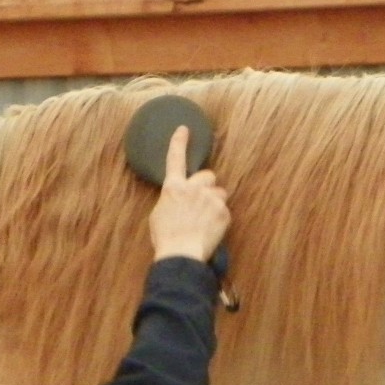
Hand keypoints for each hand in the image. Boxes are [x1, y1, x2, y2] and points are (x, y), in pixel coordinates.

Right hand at [149, 126, 230, 263]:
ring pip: (219, 193)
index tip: (184, 130)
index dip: (179, 142)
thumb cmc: (166, 238)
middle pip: (208, 176)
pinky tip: (211, 231)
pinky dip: (220, 219)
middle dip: (207, 186)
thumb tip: (178, 199)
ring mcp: (210, 198)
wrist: (181, 254)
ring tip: (206, 222)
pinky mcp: (223, 212)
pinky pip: (225, 210)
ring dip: (215, 203)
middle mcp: (193, 188)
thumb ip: (171, 200)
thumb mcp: (159, 215)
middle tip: (203, 203)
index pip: (175, 158)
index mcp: (173, 187)